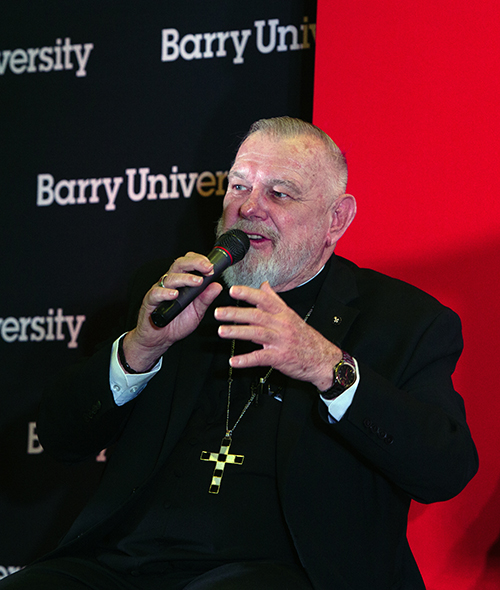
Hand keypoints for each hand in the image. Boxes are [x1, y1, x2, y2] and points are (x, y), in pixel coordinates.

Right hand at [122, 252, 222, 371]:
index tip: (212, 266)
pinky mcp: (151, 301)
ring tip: (197, 281)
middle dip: (195, 263)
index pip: (189, 262)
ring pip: (170, 278)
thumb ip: (205, 299)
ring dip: (185, 278)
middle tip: (207, 268)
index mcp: (182, 282)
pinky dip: (165, 292)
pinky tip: (174, 294)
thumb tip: (217, 286)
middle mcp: (171, 283)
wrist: (160, 338)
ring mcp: (160, 290)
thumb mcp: (197, 311)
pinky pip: (156, 293)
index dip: (200, 261)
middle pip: (180, 264)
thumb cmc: (177, 322)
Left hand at [214, 281, 341, 389]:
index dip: (248, 293)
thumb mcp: (291, 315)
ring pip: (257, 333)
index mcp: (283, 313)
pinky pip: (261, 358)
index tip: (232, 290)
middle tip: (219, 312)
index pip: (264, 299)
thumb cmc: (304, 337)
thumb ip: (275, 300)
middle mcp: (281, 325)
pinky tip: (234, 361)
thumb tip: (264, 286)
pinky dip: (246, 360)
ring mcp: (281, 341)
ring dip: (238, 332)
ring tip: (222, 331)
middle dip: (236, 313)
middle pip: (257, 315)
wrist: (322, 359)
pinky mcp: (280, 357)